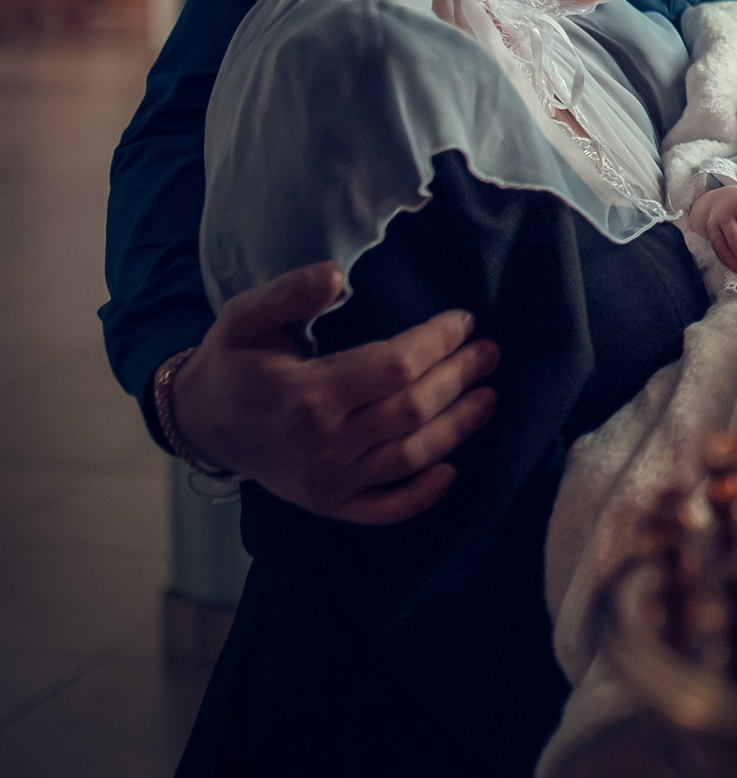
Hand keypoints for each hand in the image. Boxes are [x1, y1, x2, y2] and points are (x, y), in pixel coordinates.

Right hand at [168, 260, 499, 523]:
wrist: (199, 422)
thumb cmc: (232, 361)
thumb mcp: (244, 317)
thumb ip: (288, 292)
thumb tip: (335, 276)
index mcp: (306, 394)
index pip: (394, 367)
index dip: (436, 342)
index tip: (462, 320)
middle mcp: (321, 444)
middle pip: (412, 410)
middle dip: (459, 377)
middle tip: (489, 352)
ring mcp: (326, 481)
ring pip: (410, 456)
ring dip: (457, 428)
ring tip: (489, 397)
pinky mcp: (327, 504)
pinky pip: (383, 509)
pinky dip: (421, 496)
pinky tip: (452, 471)